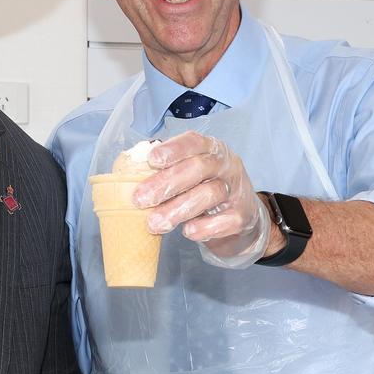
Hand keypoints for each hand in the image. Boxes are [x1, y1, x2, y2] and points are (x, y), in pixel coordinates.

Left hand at [132, 132, 270, 266]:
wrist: (243, 219)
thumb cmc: (206, 191)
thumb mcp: (191, 175)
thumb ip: (168, 171)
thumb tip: (130, 173)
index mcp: (212, 149)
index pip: (194, 142)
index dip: (173, 149)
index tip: (151, 160)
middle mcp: (227, 166)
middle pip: (198, 168)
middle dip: (166, 183)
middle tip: (140, 199)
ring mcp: (237, 191)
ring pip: (209, 194)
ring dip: (178, 209)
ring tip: (154, 223)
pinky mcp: (242, 216)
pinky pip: (223, 221)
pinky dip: (204, 227)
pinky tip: (187, 231)